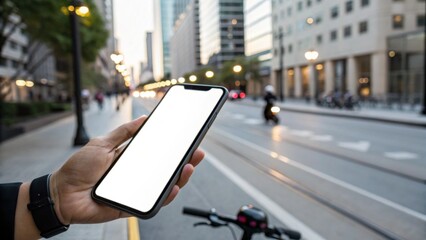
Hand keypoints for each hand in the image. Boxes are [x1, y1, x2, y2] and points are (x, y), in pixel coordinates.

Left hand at [49, 116, 203, 223]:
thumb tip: (144, 119)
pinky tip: (174, 186)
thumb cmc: (78, 168)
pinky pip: (153, 203)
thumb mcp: (101, 143)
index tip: (189, 138)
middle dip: (185, 161)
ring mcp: (137, 191)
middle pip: (167, 169)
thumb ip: (123, 133)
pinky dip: (166, 196)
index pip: (159, 152)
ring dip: (181, 178)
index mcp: (132, 159)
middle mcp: (138, 175)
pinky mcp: (132, 205)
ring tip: (188, 167)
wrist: (61, 194)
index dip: (174, 147)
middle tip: (198, 152)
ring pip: (164, 186)